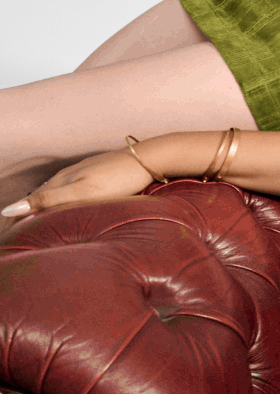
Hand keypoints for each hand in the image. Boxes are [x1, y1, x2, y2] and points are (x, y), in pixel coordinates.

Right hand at [0, 150, 153, 218]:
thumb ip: (50, 200)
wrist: (151, 159)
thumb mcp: (82, 192)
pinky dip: (59, 198)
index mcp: (61, 181)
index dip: (17, 218)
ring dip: (41, 205)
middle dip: (25, 213)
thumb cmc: (119, 178)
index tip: (7, 234)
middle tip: (15, 232)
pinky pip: (69, 187)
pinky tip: (65, 203)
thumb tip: (10, 210)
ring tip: (34, 221)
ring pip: (54, 190)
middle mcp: (68, 174)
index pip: (30, 201)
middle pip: (39, 196)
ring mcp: (83, 172)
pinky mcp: (96, 172)